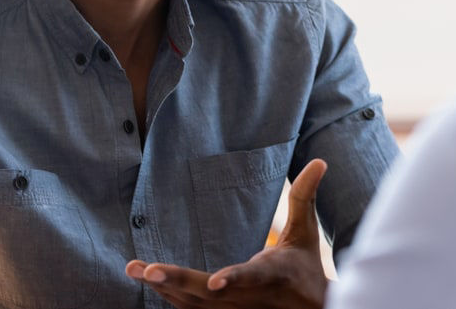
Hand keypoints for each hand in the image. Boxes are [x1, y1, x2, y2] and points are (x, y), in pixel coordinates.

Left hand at [126, 158, 328, 308]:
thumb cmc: (305, 267)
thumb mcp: (306, 233)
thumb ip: (304, 197)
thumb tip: (321, 161)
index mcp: (274, 275)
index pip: (253, 277)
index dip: (235, 278)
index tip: (216, 282)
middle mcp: (251, 299)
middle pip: (211, 296)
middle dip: (178, 282)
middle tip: (146, 270)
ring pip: (195, 306)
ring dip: (164, 289)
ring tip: (135, 269)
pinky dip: (170, 297)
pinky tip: (148, 279)